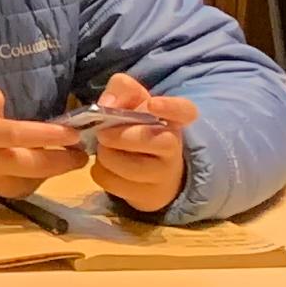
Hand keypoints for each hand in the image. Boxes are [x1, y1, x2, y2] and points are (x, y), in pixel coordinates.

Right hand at [0, 78, 80, 202]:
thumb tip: (5, 110)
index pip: (27, 135)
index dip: (54, 136)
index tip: (75, 134)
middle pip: (36, 166)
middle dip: (62, 162)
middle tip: (79, 156)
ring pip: (25, 185)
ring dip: (44, 177)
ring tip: (52, 166)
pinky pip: (4, 189)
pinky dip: (19, 182)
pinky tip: (21, 174)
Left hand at [79, 72, 197, 210]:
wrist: (154, 172)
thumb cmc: (139, 129)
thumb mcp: (134, 102)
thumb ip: (122, 91)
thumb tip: (106, 103)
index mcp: (174, 120)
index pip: (184, 111)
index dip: (170, 107)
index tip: (153, 104)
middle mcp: (174, 146)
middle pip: (142, 137)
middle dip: (115, 134)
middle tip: (103, 132)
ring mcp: (164, 175)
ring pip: (118, 161)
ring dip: (104, 153)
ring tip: (108, 150)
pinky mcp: (147, 195)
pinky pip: (108, 180)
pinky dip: (100, 171)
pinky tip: (110, 168)